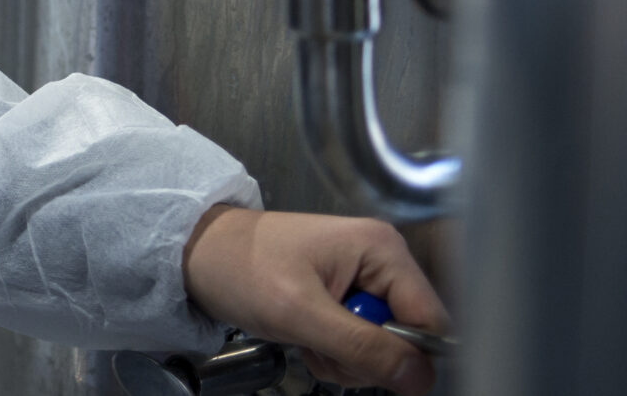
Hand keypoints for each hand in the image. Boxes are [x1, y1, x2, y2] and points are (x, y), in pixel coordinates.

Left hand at [181, 205, 448, 394]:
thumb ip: (363, 346)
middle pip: (409, 338)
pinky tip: (305, 338)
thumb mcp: (300, 312)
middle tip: (321, 347)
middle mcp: (383, 261)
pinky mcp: (346, 299)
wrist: (196, 255)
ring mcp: (365, 280)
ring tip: (306, 339)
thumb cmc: (240, 269)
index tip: (364, 364)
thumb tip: (421, 379)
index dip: (408, 355)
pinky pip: (361, 345)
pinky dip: (335, 353)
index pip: (431, 321)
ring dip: (347, 359)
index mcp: (383, 250)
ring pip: (384, 348)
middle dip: (367, 357)